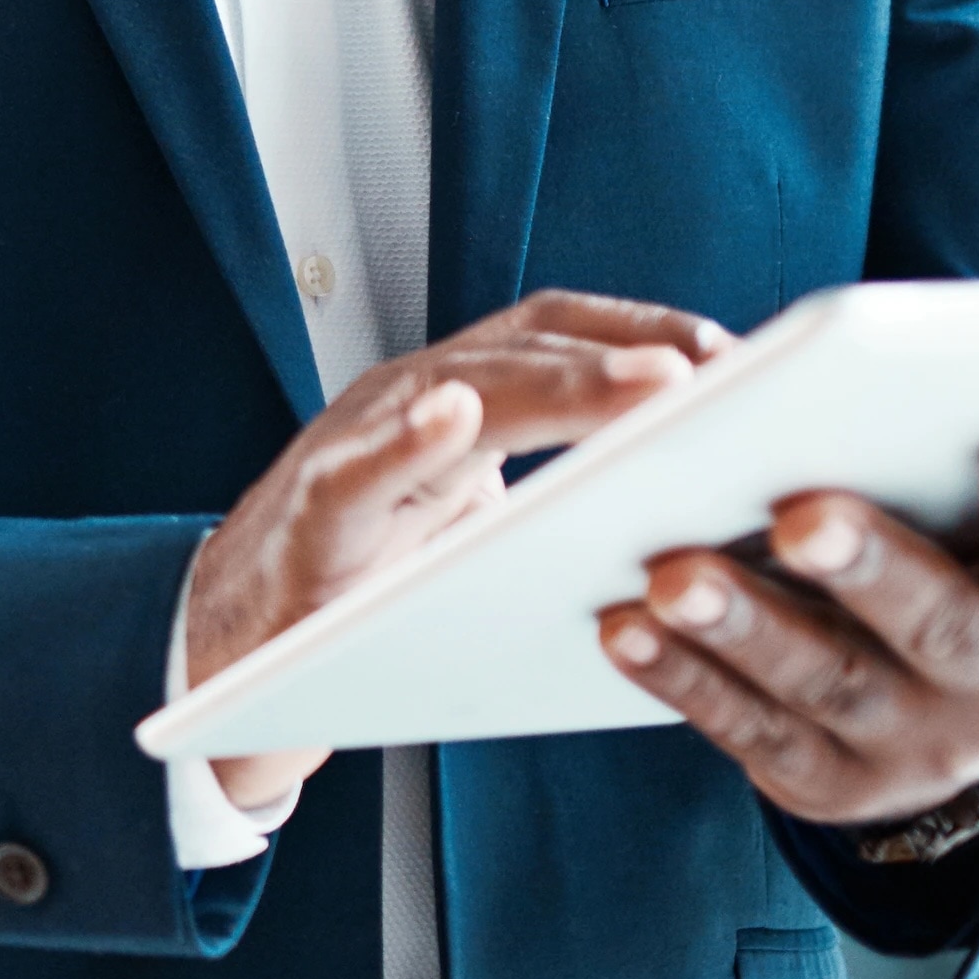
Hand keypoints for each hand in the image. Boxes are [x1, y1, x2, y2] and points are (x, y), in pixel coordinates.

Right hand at [184, 290, 732, 810]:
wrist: (233, 651)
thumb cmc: (372, 592)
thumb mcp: (479, 534)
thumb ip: (561, 504)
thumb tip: (708, 516)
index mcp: (456, 403)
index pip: (557, 332)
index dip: (648, 327)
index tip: (744, 350)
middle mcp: (405, 401)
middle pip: (523, 348)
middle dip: (624, 350)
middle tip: (716, 366)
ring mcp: (352, 451)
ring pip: (456, 392)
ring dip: (558, 385)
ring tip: (646, 385)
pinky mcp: (308, 520)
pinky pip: (354, 474)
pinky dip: (399, 442)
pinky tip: (448, 421)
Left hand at [598, 430, 978, 828]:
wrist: (955, 711)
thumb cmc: (967, 562)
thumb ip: (967, 464)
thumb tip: (881, 374)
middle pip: (938, 629)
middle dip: (869, 568)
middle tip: (802, 514)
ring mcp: (916, 750)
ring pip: (828, 684)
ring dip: (745, 629)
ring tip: (673, 575)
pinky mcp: (826, 782)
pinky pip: (748, 729)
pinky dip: (682, 678)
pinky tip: (623, 626)